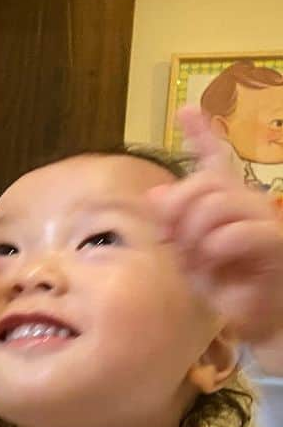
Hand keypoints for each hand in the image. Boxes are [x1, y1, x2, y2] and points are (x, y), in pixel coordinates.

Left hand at [151, 105, 282, 350]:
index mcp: (224, 202)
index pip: (214, 160)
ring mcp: (263, 219)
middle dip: (179, 210)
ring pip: (216, 204)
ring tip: (199, 258)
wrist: (255, 316)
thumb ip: (173, 223)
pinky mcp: (274, 242)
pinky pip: (234, 234)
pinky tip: (215, 262)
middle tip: (174, 241)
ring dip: (195, 234)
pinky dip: (215, 249)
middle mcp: (247, 202)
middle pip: (203, 182)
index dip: (201, 134)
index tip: (186, 110)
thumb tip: (156, 194)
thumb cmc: (222, 284)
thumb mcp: (187, 253)